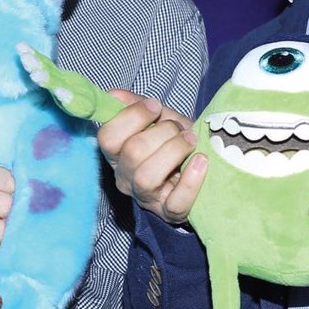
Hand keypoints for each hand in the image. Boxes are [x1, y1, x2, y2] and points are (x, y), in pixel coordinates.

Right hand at [96, 90, 207, 224]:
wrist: (201, 167)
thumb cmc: (174, 142)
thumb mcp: (158, 119)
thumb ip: (137, 105)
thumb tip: (113, 94)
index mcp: (117, 154)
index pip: (107, 137)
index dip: (131, 117)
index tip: (155, 106)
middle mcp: (125, 177)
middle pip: (131, 153)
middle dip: (162, 132)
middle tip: (179, 128)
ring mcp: (146, 198)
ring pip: (146, 177)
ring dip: (174, 151)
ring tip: (191, 141)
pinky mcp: (170, 214)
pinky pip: (175, 202)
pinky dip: (191, 180)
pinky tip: (202, 162)